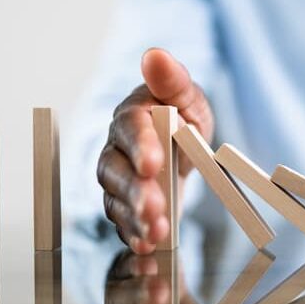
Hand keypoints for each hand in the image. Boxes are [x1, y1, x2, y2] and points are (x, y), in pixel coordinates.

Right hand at [97, 48, 213, 253]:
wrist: (181, 144)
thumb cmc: (181, 116)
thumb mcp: (188, 97)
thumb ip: (173, 81)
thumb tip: (155, 55)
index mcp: (132, 117)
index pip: (130, 129)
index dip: (140, 146)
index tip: (154, 163)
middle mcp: (117, 149)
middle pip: (116, 170)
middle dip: (135, 192)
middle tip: (154, 209)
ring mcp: (117, 180)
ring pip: (116, 200)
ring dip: (135, 219)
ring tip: (157, 234)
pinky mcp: (124, 206)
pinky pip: (123, 223)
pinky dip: (134, 237)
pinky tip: (148, 248)